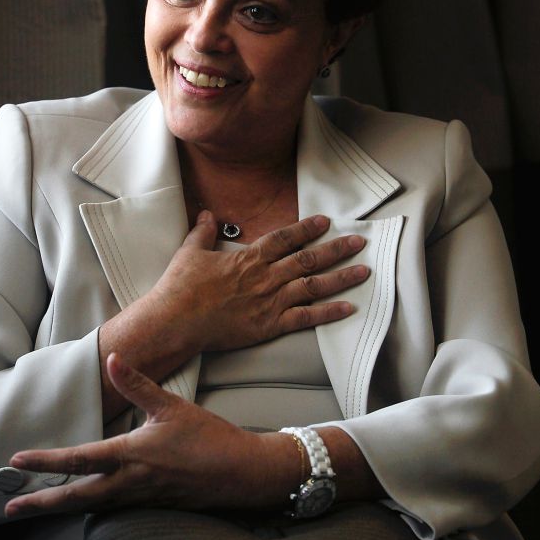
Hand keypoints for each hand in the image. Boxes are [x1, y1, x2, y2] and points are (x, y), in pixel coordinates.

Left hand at [5, 356, 281, 517]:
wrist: (243, 474)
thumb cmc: (210, 438)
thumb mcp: (173, 406)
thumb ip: (138, 385)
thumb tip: (114, 358)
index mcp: (133, 454)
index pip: (80, 459)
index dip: (46, 461)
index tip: (17, 461)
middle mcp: (131, 482)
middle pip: (76, 497)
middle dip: (41, 504)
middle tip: (9, 509)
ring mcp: (140, 499)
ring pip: (91, 507)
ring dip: (61, 508)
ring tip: (36, 509)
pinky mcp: (152, 506)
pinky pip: (111, 510)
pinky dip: (89, 509)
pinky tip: (82, 505)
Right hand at [135, 211, 367, 352]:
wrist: (176, 320)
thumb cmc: (181, 287)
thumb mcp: (190, 251)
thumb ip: (203, 232)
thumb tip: (207, 214)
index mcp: (249, 257)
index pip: (285, 237)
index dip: (307, 228)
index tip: (325, 222)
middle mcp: (266, 276)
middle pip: (309, 259)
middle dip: (336, 249)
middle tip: (358, 243)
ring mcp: (270, 301)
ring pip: (314, 286)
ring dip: (341, 278)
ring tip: (363, 271)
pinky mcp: (269, 325)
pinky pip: (306, 317)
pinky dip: (329, 312)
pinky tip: (348, 308)